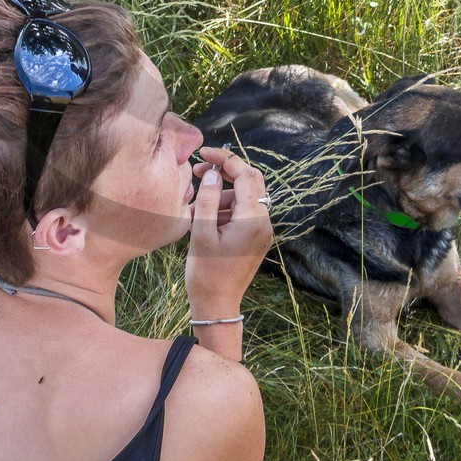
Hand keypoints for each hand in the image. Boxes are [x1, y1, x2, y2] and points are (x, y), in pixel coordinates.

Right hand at [184, 146, 272, 315]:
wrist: (217, 306)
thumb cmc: (206, 274)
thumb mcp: (201, 234)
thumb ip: (207, 199)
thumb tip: (211, 173)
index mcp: (252, 220)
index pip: (245, 175)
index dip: (224, 159)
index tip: (202, 154)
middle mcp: (263, 223)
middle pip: (251, 180)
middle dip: (226, 170)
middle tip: (199, 170)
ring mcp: (261, 231)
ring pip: (246, 195)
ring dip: (223, 190)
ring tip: (197, 200)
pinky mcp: (255, 237)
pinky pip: (244, 210)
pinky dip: (227, 205)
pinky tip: (206, 214)